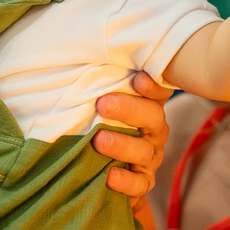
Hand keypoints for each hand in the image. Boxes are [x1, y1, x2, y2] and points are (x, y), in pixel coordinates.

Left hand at [93, 71, 173, 207]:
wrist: (89, 163)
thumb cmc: (90, 117)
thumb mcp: (91, 94)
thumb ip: (93, 78)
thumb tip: (72, 45)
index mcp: (146, 102)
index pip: (158, 89)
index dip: (153, 85)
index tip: (138, 78)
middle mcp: (153, 127)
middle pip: (153, 116)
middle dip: (129, 109)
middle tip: (103, 104)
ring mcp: (149, 155)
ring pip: (145, 150)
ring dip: (123, 145)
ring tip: (99, 140)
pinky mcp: (142, 181)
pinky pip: (141, 183)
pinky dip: (127, 181)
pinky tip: (110, 176)